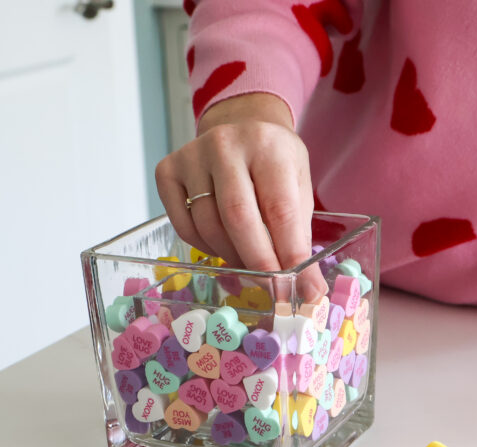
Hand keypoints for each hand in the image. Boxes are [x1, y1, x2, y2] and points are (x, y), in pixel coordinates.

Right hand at [154, 93, 324, 300]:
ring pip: (208, 226)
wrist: (240, 126)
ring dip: (232, 257)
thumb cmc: (273, 163)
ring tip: (250, 265)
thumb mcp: (298, 187)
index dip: (288, 254)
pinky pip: (184, 225)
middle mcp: (225, 144)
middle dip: (258, 263)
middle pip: (237, 218)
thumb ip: (299, 237)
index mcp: (268, 146)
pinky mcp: (167, 170)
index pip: (279, 209)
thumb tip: (309, 291)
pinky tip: (222, 245)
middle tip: (272, 291)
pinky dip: (206, 247)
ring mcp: (192, 156)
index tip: (299, 288)